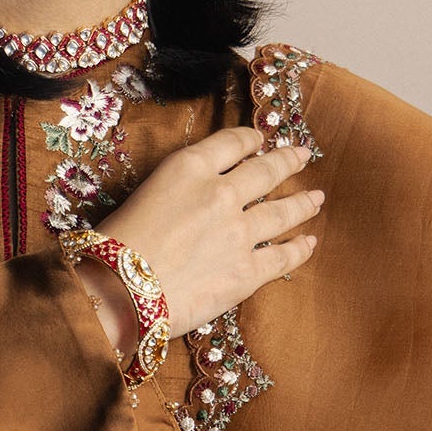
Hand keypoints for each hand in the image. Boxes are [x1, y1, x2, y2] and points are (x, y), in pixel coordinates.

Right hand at [80, 127, 323, 344]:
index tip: (260, 140)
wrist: (120, 291)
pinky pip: (283, 257)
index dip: (251, 139)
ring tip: (316, 199)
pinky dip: (299, 249)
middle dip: (287, 162)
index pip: (232, 143)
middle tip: (301, 156)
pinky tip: (308, 243)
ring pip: (283, 212)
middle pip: (266, 171)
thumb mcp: (143, 193)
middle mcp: (221, 193)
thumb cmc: (115, 246)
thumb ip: (177, 187)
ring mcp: (239, 232)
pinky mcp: (247, 271)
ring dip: (302, 204)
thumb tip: (196, 195)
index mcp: (190, 168)